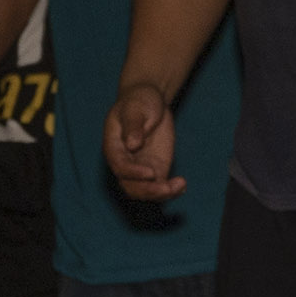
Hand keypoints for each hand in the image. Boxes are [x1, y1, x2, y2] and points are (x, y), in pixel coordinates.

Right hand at [104, 79, 179, 199]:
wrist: (149, 102)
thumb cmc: (138, 102)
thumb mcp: (135, 109)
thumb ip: (132, 126)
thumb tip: (131, 145)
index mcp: (114, 147)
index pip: (120, 166)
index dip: (133, 173)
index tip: (151, 173)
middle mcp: (124, 163)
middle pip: (130, 186)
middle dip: (148, 190)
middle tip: (166, 188)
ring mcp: (140, 169)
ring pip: (144, 191)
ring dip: (160, 194)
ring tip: (179, 186)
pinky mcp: (155, 170)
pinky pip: (160, 187)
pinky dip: (171, 190)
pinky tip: (182, 186)